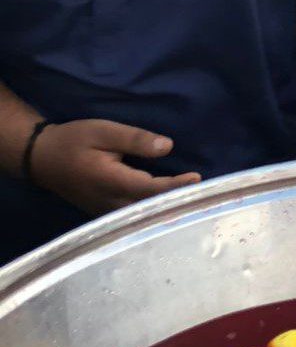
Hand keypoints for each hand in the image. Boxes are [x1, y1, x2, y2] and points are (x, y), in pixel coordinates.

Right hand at [29, 120, 200, 215]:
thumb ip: (135, 140)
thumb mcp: (103, 131)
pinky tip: (168, 205)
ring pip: (141, 216)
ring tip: (191, 200)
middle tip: (204, 193)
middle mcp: (109, 202)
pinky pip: (132, 216)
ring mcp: (105, 211)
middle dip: (176, 201)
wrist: (41, 158)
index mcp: (110, 181)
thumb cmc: (73, 141)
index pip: (151, 189)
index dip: (175, 186)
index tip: (197, 178)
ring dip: (165, 208)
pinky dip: (152, 211)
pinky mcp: (103, 212)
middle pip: (149, 207)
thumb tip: (167, 147)